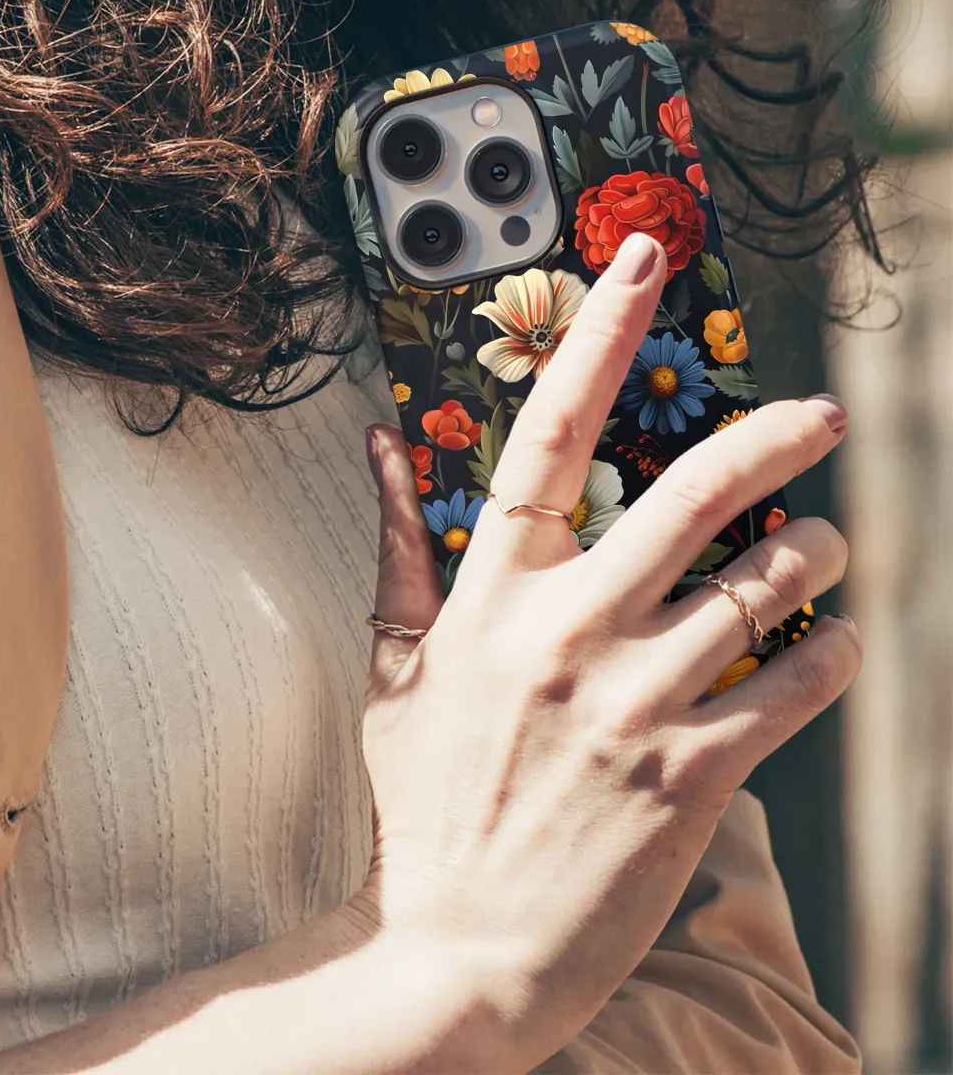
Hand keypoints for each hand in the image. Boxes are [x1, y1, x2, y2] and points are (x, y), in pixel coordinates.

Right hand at [359, 232, 859, 1069]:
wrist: (455, 949)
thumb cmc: (425, 803)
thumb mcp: (394, 668)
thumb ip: (399, 549)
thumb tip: (379, 447)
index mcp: (491, 597)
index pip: (547, 435)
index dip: (597, 336)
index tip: (642, 261)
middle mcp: (567, 633)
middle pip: (692, 494)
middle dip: (774, 437)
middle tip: (820, 414)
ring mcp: (633, 703)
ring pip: (764, 586)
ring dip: (817, 554)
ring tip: (827, 548)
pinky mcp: (691, 775)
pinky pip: (793, 685)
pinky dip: (831, 651)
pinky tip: (831, 642)